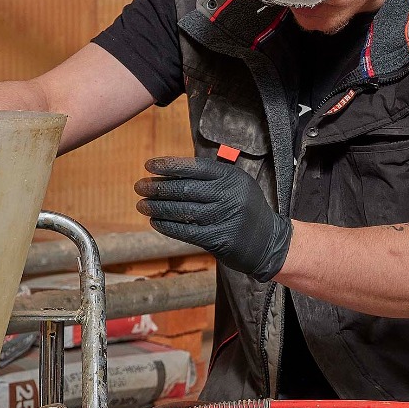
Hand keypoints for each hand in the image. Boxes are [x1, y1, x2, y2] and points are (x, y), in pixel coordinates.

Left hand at [136, 156, 292, 280]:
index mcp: (232, 177)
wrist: (268, 241)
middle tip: (140, 186)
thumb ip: (210, 177)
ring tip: (142, 204)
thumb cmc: (246, 209)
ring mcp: (225, 217)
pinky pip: (186, 231)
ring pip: (182, 210)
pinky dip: (167, 226)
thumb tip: (170, 173)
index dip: (169, 165)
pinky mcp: (220, 239)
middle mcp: (229, 195)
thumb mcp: (236, 185)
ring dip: (158, 207)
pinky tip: (155, 221)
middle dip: (158, 187)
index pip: (194, 167)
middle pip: (185, 188)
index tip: (149, 166)